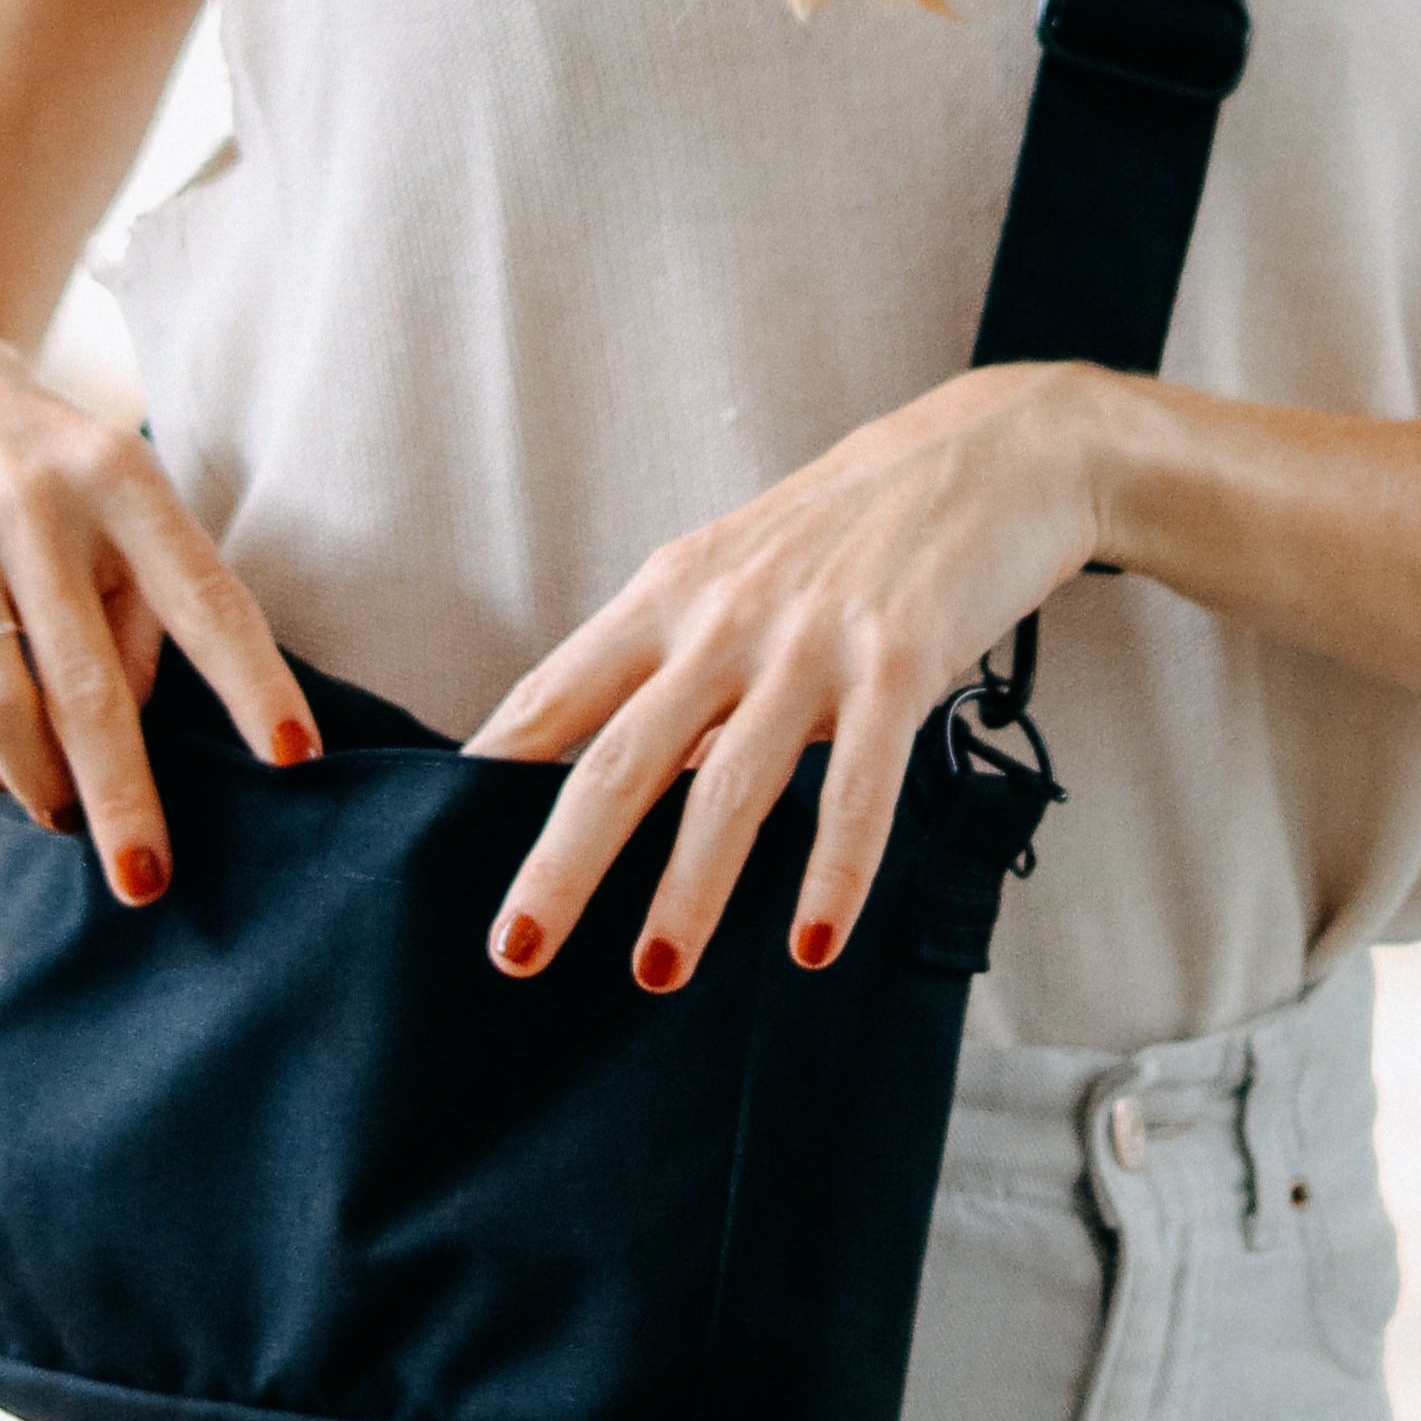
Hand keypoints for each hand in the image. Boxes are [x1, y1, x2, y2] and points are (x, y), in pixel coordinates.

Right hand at [0, 311, 317, 903]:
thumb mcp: (117, 496)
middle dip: (123, 794)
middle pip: (88, 681)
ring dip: (40, 783)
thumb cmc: (45, 470)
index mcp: (120, 475)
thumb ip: (143, 598)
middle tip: (149, 877)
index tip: (295, 757)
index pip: (203, 594)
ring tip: (66, 817)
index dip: (252, 680)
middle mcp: (32, 498)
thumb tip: (141, 723)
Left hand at [460, 360, 1108, 986]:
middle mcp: (724, 618)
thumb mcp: (744, 580)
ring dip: (689, 888)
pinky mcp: (899, 662)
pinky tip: (811, 944)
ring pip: (731, 784)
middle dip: (561, 862)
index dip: (494, 773)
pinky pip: (861, 786)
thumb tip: (631, 789)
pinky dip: (833, 871)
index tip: (432, 844)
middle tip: (516, 953)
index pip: (556, 694)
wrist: (989, 450)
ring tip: (656, 971)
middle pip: (620, 755)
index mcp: (670, 594)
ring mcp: (810, 642)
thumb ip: (686, 677)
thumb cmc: (853, 528)